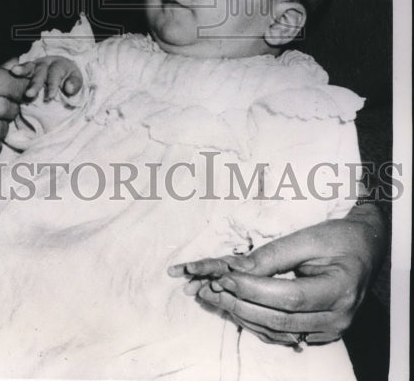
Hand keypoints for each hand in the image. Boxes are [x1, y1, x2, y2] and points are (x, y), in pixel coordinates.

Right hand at [7, 55, 82, 101]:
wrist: (63, 69)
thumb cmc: (69, 77)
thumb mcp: (76, 79)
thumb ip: (74, 84)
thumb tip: (69, 88)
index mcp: (59, 65)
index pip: (55, 75)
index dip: (53, 86)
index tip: (50, 97)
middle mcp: (46, 63)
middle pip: (40, 72)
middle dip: (35, 83)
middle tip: (30, 94)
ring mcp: (36, 65)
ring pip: (29, 67)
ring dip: (22, 71)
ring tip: (14, 72)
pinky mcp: (28, 69)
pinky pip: (22, 69)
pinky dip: (16, 70)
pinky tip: (10, 71)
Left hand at [168, 205, 385, 345]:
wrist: (366, 249)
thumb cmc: (339, 237)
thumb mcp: (308, 237)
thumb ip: (273, 254)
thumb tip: (236, 267)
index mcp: (338, 289)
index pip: (287, 296)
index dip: (252, 289)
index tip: (221, 276)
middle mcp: (337, 317)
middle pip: (279, 319)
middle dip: (238, 303)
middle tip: (205, 288)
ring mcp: (330, 329)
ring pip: (277, 331)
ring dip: (240, 314)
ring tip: (210, 297)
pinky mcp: (320, 332)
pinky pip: (282, 334)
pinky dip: (255, 322)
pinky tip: (233, 308)